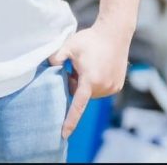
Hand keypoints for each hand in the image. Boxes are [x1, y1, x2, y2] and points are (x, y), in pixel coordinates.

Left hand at [49, 21, 130, 138]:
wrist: (114, 33)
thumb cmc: (90, 39)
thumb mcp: (69, 46)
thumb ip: (55, 58)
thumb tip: (48, 67)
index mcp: (89, 80)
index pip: (77, 105)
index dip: (70, 120)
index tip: (63, 134)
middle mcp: (103, 87)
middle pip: (82, 95)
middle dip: (75, 85)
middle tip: (75, 67)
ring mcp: (112, 87)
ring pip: (92, 93)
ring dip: (86, 85)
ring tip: (87, 65)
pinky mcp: (118, 85)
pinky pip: (102, 89)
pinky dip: (96, 83)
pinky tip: (97, 66)